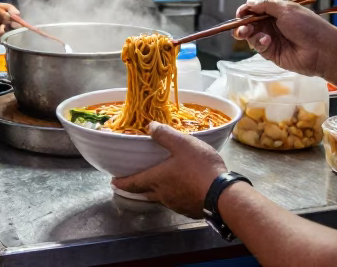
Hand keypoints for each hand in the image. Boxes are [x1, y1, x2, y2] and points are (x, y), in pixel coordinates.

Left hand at [111, 123, 227, 217]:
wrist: (223, 195)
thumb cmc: (200, 168)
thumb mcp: (182, 144)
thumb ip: (165, 135)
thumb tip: (150, 127)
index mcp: (157, 179)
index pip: (133, 182)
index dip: (122, 182)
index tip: (113, 182)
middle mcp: (163, 195)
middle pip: (144, 193)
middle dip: (136, 188)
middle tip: (131, 184)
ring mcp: (176, 204)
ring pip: (160, 198)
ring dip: (155, 192)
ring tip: (156, 185)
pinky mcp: (189, 210)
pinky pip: (176, 203)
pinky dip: (173, 196)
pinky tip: (180, 190)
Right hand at [233, 0, 336, 77]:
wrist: (321, 49)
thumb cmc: (307, 26)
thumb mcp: (286, 9)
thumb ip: (266, 5)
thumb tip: (249, 3)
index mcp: (277, 12)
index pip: (255, 10)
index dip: (246, 11)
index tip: (240, 13)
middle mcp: (272, 25)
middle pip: (250, 23)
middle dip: (243, 24)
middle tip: (242, 28)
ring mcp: (271, 40)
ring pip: (251, 36)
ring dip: (248, 33)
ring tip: (248, 33)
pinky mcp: (271, 53)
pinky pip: (259, 47)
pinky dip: (259, 43)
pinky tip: (267, 41)